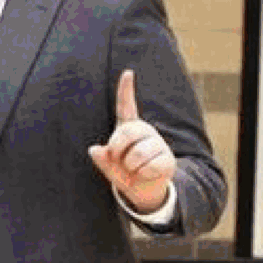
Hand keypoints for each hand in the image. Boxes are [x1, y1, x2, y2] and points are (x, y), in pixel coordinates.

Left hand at [86, 70, 175, 212]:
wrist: (143, 190)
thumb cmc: (124, 172)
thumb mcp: (108, 165)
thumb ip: (100, 158)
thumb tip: (94, 149)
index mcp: (128, 128)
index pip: (126, 106)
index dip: (126, 90)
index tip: (128, 73)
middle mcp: (145, 131)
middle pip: (126, 133)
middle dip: (116, 149)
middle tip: (119, 159)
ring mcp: (158, 143)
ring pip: (136, 154)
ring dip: (130, 166)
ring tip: (134, 168)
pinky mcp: (168, 158)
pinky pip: (148, 166)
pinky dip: (142, 174)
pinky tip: (146, 173)